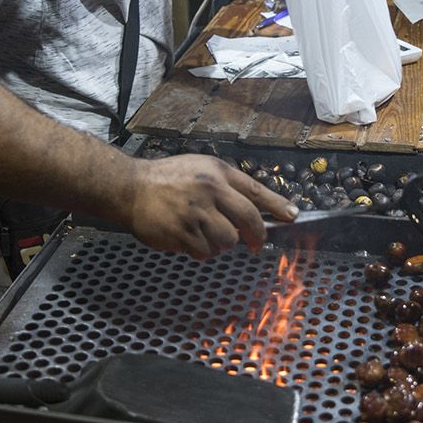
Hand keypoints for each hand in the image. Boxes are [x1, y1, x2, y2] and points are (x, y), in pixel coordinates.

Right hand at [126, 155, 297, 259]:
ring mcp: (195, 213)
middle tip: (255, 244)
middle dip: (256, 236)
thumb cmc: (167, 179)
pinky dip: (202, 252)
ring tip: (206, 235)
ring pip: (227, 241)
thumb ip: (228, 186)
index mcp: (217, 173)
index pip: (255, 190)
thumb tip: (257, 210)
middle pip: (249, 220)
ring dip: (222, 244)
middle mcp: (209, 190)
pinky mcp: (182, 233)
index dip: (278, 205)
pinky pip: (205, 253)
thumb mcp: (201, 169)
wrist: (130, 188)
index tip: (292, 216)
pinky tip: (190, 241)